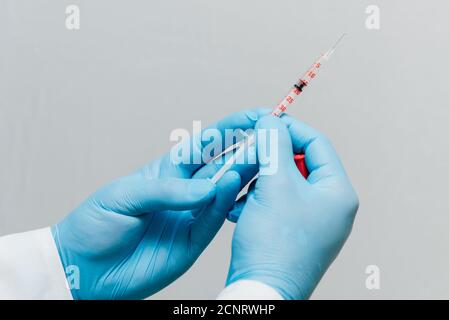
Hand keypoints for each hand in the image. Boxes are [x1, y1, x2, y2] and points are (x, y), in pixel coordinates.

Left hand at [52, 109, 266, 299]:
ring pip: (223, 192)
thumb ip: (167, 190)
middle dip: (246, 150)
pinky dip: (224, 204)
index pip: (205, 144)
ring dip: (243, 174)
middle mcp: (185, 192)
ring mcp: (190, 216)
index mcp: (168, 171)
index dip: (231, 128)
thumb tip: (207, 187)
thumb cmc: (96, 224)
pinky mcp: (192, 242)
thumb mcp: (124, 195)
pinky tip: (233, 186)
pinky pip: (213, 221)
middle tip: (269, 140)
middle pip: (222, 165)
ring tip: (262, 160)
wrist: (84, 269)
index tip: (256, 116)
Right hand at [226, 115, 358, 299]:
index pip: (317, 144)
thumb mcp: (274, 185)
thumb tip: (271, 120)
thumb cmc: (273, 243)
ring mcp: (314, 221)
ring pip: (283, 183)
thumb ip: (273, 145)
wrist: (262, 291)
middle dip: (269, 158)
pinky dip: (256, 200)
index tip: (264, 122)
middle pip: (299, 163)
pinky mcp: (294, 233)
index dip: (289, 128)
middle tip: (248, 155)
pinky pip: (277, 203)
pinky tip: (238, 208)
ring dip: (259, 180)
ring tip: (240, 188)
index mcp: (338, 193)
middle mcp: (331, 207)